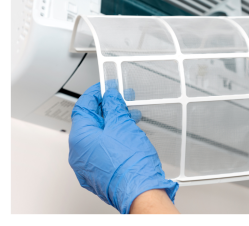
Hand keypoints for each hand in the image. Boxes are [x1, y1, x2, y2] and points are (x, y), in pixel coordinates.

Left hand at [69, 81, 177, 213]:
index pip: (82, 107)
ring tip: (130, 120)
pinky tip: (127, 138)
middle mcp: (78, 154)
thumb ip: (114, 107)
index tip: (106, 88)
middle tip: (121, 102)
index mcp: (80, 138)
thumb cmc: (130, 164)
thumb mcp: (123, 125)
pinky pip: (102, 153)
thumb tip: (110, 97)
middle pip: (90, 123)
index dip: (95, 94)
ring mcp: (87, 166)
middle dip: (107, 110)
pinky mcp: (98, 175)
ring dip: (112, 126)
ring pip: (97, 139)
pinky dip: (113, 142)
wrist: (140, 191)